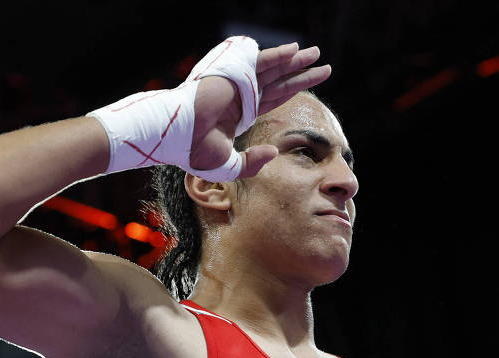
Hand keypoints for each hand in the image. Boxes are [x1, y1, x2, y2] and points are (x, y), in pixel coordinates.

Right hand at [189, 42, 330, 178]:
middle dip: (300, 74)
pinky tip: (295, 50)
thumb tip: (273, 152)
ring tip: (315, 53)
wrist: (177, 137)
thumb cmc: (194, 153)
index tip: (308, 84)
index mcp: (240, 114)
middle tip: (321, 65)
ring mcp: (237, 84)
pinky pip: (259, 62)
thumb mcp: (228, 167)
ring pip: (272, 70)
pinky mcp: (232, 75)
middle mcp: (241, 96)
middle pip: (278, 82)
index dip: (292, 91)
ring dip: (294, 61)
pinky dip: (278, 56)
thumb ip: (252, 163)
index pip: (273, 99)